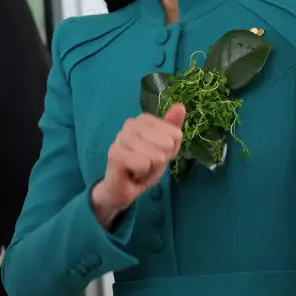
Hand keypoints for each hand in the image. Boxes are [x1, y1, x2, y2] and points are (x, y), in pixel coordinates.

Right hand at [91, 103, 185, 227]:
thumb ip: (172, 128)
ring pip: (156, 155)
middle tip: (148, 164)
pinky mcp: (115, 153)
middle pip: (167, 143)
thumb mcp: (164, 148)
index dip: (171, 150)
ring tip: (140, 169)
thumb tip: (180, 106)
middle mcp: (131, 124)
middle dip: (161, 160)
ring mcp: (121, 137)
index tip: (157, 155)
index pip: (175, 134)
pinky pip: (143, 164)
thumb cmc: (144, 167)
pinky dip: (142, 173)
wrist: (122, 188)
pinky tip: (132, 173)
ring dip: (151, 169)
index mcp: (143, 120)